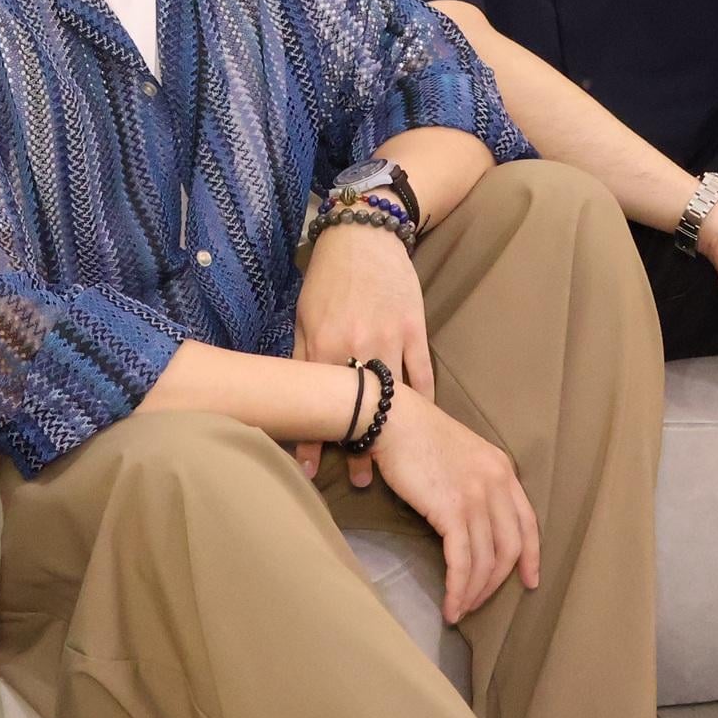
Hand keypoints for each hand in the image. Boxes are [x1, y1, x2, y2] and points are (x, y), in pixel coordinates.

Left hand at [292, 220, 431, 487]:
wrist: (364, 236)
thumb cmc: (327, 279)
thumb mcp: (303, 317)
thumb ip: (302, 357)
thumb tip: (292, 399)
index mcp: (325, 344)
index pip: (319, 402)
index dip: (313, 439)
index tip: (311, 471)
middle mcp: (359, 346)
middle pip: (359, 407)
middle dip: (358, 446)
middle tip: (360, 481)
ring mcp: (391, 339)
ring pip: (393, 397)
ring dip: (392, 433)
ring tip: (393, 465)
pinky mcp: (416, 329)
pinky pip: (423, 374)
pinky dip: (424, 402)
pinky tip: (422, 427)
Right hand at [364, 385, 540, 624]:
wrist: (392, 418)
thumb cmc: (415, 433)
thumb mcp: (460, 453)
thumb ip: (472, 482)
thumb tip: (463, 519)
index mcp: (502, 469)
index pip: (528, 521)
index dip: (531, 555)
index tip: (529, 580)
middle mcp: (497, 484)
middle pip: (511, 547)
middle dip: (498, 582)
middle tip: (483, 603)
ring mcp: (476, 497)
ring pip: (487, 560)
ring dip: (475, 592)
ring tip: (460, 610)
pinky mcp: (452, 511)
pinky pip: (462, 562)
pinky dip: (459, 589)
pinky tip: (451, 605)